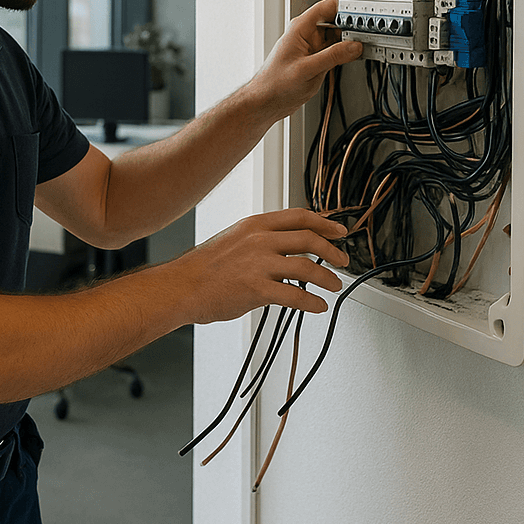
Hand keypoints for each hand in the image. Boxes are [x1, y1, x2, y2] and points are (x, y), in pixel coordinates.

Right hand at [178, 208, 350, 322]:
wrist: (181, 286)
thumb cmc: (203, 267)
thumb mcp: (233, 239)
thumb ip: (259, 239)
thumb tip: (285, 245)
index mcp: (254, 225)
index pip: (299, 217)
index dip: (325, 223)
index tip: (339, 231)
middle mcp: (258, 240)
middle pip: (308, 239)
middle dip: (332, 251)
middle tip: (342, 261)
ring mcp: (258, 264)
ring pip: (306, 267)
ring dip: (327, 278)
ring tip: (333, 286)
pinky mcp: (256, 289)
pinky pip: (294, 296)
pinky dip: (311, 302)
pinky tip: (317, 307)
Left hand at [251, 0, 361, 119]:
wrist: (267, 102)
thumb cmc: (274, 84)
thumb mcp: (306, 69)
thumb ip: (332, 57)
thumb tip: (354, 47)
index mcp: (300, 28)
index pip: (327, 7)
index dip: (347, 4)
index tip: (365, 7)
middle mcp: (307, 34)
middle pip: (336, 20)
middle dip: (354, 23)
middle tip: (371, 29)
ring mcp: (313, 47)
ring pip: (339, 36)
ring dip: (352, 39)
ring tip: (368, 42)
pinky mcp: (317, 59)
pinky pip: (337, 50)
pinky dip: (348, 51)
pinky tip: (358, 54)